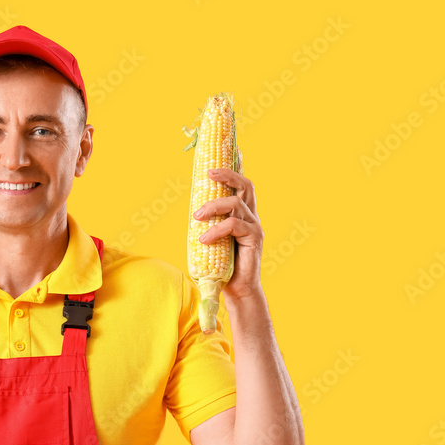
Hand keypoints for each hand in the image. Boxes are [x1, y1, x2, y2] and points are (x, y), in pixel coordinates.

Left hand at [192, 166, 263, 300]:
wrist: (237, 288)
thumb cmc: (221, 263)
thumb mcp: (211, 238)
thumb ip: (207, 223)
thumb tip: (190, 212)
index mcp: (242, 213)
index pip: (241, 185)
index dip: (234, 168)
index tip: (223, 156)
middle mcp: (251, 215)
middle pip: (245, 185)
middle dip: (227, 175)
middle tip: (208, 174)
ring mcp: (254, 226)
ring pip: (236, 203)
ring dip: (213, 206)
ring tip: (196, 217)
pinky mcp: (254, 238)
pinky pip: (234, 226)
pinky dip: (216, 230)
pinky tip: (204, 239)